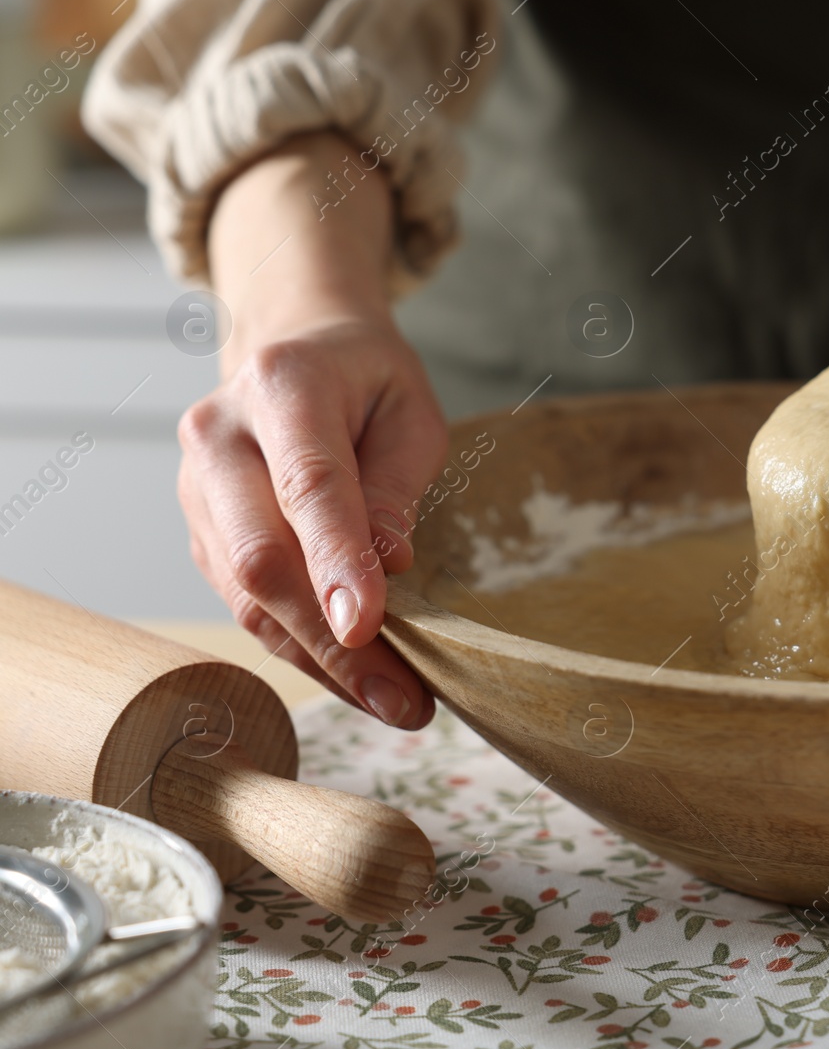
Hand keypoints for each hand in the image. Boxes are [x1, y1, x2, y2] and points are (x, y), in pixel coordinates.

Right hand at [179, 318, 444, 727]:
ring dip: (321, 660)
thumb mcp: (412, 412)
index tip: (368, 626)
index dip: (338, 562)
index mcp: (283, 386)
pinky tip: (356, 678)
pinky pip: (245, 605)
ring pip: (248, 595)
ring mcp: (197, 487)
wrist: (296, 347)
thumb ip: (397, 484)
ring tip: (395, 700)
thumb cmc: (367, 381)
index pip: (310, 486)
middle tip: (405, 696)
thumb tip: (389, 565)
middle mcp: (220, 436)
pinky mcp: (200, 531)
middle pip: (263, 556)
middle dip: (332, 639)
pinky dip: (301, 648)